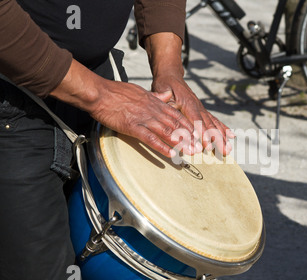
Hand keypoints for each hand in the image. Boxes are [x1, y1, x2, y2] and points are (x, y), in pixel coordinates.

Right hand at [50, 59, 198, 157]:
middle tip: (199, 147)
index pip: (176, 114)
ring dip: (180, 143)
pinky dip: (161, 147)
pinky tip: (170, 154)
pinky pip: (150, 138)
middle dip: (189, 136)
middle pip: (176, 124)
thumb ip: (154, 96)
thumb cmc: (117, 92)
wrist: (99, 93)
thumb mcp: (140, 90)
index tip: (198, 133)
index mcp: (154, 102)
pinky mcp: (133, 126)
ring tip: (190, 152)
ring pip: (167, 131)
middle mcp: (152, 110)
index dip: (189, 125)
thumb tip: (165, 96)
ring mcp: (143, 118)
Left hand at [146, 32, 234, 155]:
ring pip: (214, 124)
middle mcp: (198, 107)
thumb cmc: (164, 86)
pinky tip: (231, 136)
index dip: (203, 133)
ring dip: (222, 137)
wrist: (171, 76)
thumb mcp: (162, 93)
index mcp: (188, 104)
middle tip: (225, 151)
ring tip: (229, 149)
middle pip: (210, 125)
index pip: (197, 120)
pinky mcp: (202, 111)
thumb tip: (171, 111)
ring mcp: (202, 109)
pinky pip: (215, 120)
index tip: (207, 145)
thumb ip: (168, 104)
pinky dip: (223, 128)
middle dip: (218, 139)